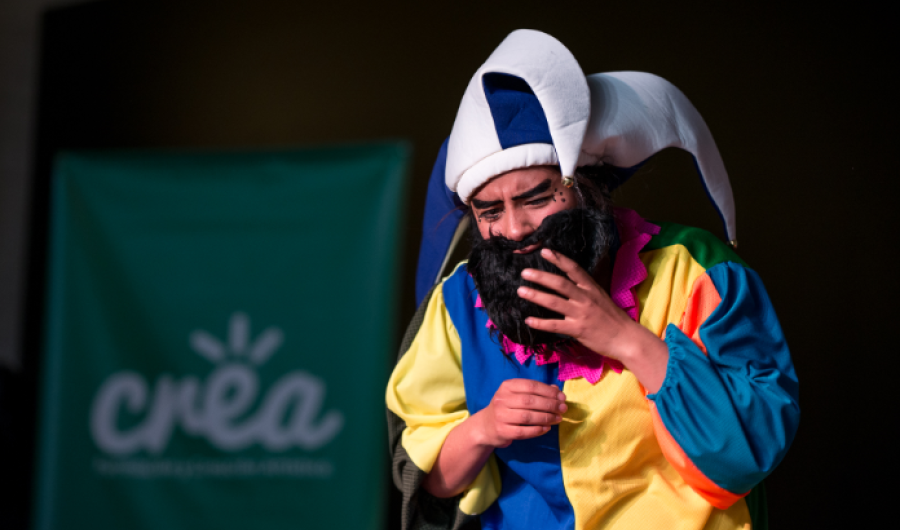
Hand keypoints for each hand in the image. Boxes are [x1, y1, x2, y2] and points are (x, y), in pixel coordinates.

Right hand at [474, 379, 566, 447]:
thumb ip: (537, 392)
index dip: (548, 391)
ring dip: (546, 418)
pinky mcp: (502, 431)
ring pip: (527, 417)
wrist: (487, 425)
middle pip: (530, 401)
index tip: (562, 397)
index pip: (531, 386)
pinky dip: (537, 430)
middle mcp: (502, 399)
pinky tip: (547, 428)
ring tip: (558, 419)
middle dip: (550, 405)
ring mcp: (500, 415)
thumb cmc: (507, 407)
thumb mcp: (518, 395)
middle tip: (563, 409)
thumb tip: (557, 391)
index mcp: (507, 386)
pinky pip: (523, 432)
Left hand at [517, 248, 635, 359]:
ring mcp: (581, 314)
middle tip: (524, 272)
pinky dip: (540, 323)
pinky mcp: (578, 330)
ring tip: (521, 291)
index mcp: (591, 288)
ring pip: (554, 302)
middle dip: (541, 277)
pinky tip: (528, 320)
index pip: (574, 269)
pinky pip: (555, 325)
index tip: (545, 251)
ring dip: (536, 295)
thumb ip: (584, 291)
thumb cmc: (612, 319)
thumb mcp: (600, 298)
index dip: (559, 259)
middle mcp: (585, 298)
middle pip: (560, 284)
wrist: (626, 339)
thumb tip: (566, 284)